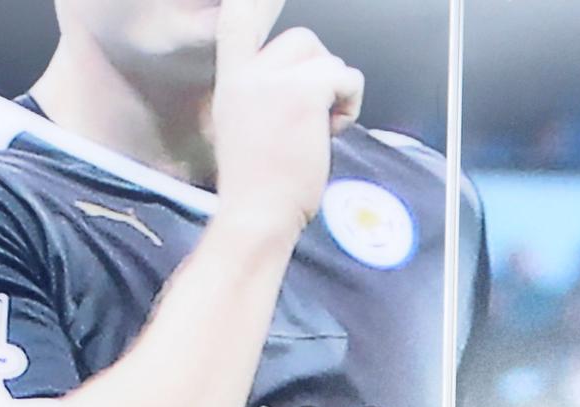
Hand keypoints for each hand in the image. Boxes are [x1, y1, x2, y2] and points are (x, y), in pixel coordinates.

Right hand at [209, 0, 364, 238]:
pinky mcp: (304, 91)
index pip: (236, 23)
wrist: (256, 213)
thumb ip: (259, 93)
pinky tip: (329, 131)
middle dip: (317, 70)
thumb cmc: (256, 184)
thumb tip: (301, 79)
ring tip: (316, 127)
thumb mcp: (243, 127)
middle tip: (307, 114)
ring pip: (328, 59)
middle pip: (301, 39)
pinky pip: (346, 78)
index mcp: (230, 84)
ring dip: (334, 90)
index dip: (251, 2)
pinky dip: (349, 103)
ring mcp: (275, 80)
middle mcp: (248, 75)